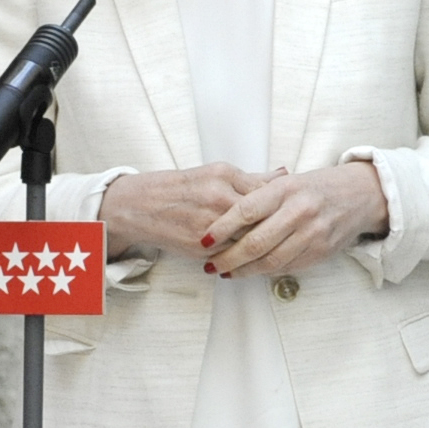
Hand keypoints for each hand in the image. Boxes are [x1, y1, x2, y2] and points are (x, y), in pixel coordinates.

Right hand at [98, 162, 279, 259]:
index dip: (279, 204)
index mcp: (225, 176)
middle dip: (274, 225)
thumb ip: (251, 178)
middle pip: (261, 217)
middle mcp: (218, 199)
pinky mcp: (201, 247)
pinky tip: (247, 253)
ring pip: (249, 238)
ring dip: (259, 243)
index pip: (266, 192)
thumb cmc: (181, 188)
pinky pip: (232, 253)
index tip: (287, 210)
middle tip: (283, 229)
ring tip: (268, 242)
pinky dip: (241, 254)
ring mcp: (210, 224)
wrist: (141, 206)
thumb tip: (284, 174)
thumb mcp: (216, 173)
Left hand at [200, 162, 389, 278]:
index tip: (204, 239)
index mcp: (287, 189)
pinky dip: (265, 272)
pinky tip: (252, 270)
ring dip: (243, 271)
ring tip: (226, 272)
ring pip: (270, 261)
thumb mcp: (288, 181)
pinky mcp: (321, 252)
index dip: (222, 227)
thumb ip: (258, 195)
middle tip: (210, 264)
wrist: (361, 194)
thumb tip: (221, 212)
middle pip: (256, 242)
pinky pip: (286, 268)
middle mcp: (300, 211)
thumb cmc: (317, 187)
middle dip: (228, 258)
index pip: (246, 210)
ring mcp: (312, 234)